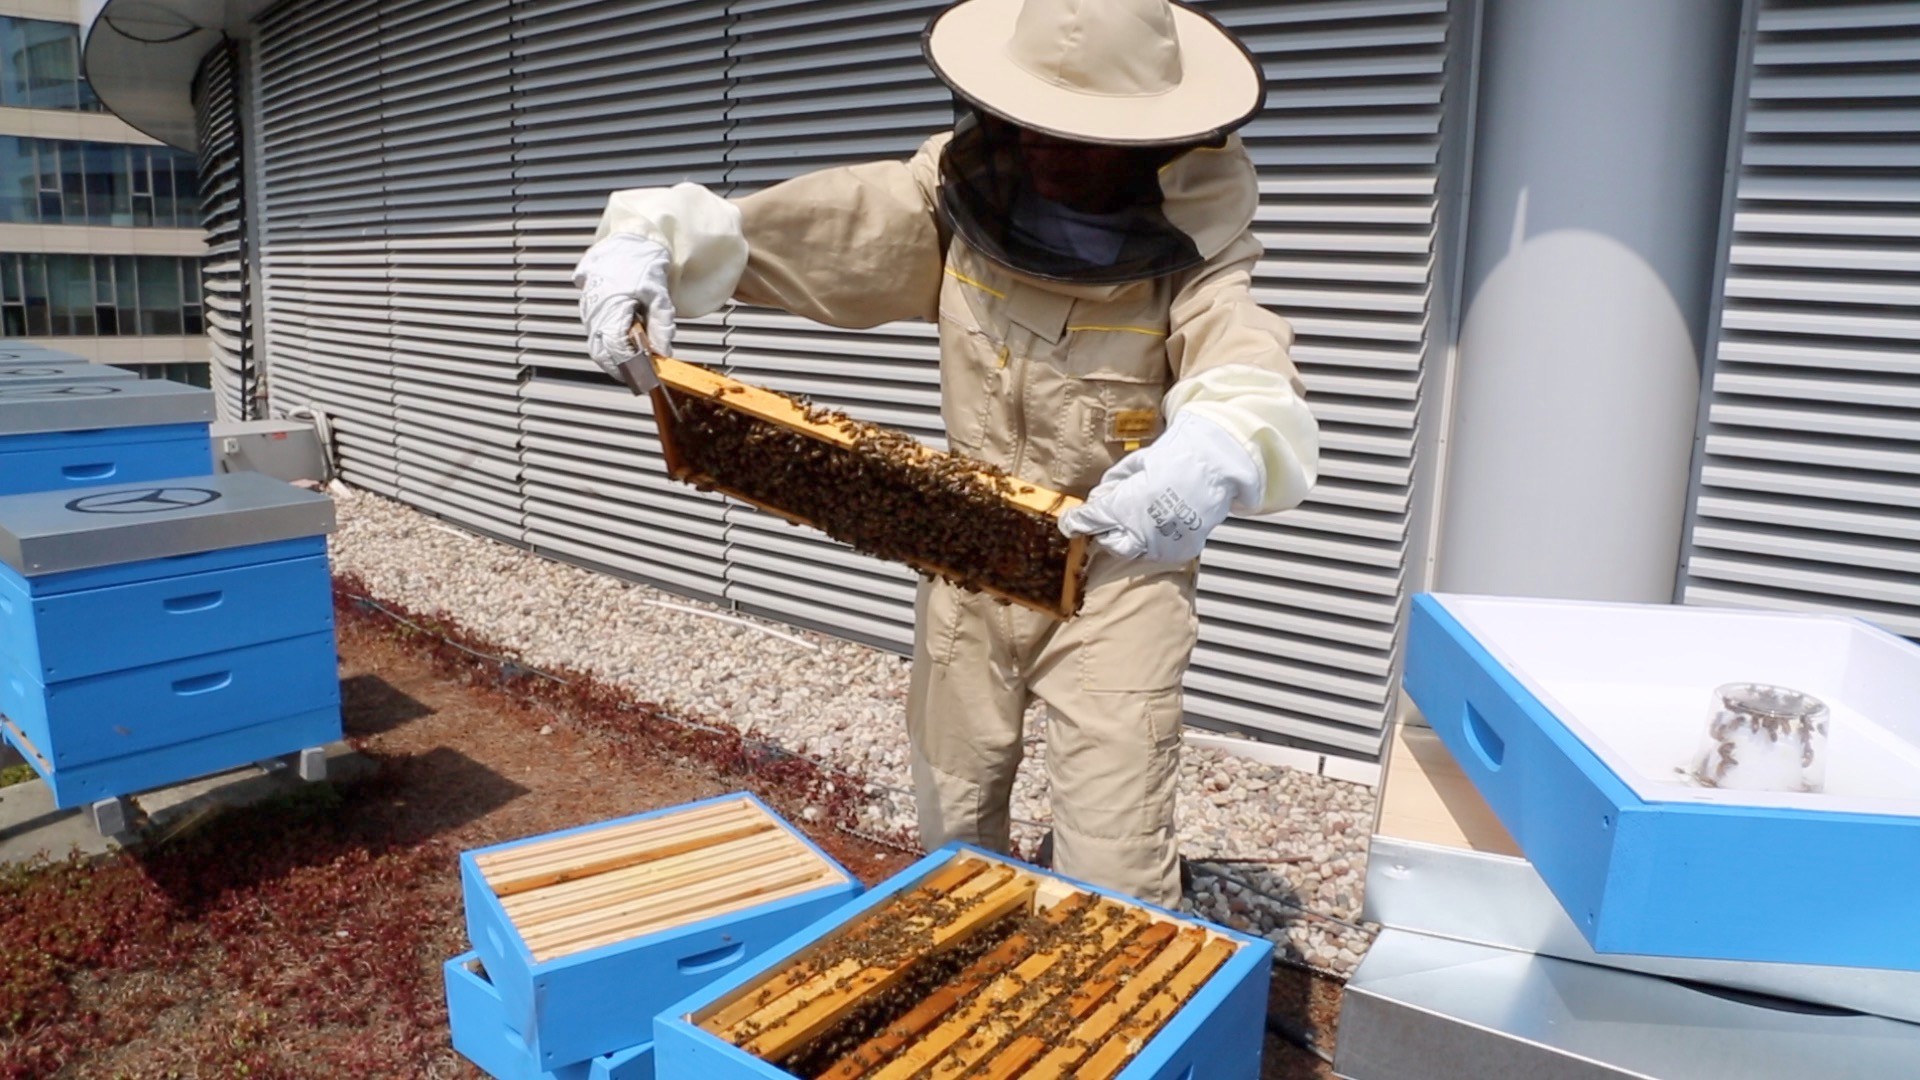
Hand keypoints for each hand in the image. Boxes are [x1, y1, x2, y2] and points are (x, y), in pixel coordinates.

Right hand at [573, 234, 676, 390]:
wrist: (628, 240)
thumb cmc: (643, 263)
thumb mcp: (659, 294)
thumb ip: (662, 326)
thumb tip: (663, 354)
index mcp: (610, 306)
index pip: (614, 348)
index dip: (629, 367)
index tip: (644, 379)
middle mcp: (593, 310)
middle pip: (601, 352)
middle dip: (620, 369)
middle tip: (640, 379)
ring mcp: (588, 310)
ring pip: (596, 345)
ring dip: (614, 358)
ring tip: (636, 365)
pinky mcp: (589, 309)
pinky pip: (596, 334)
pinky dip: (610, 345)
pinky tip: (627, 347)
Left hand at [1058, 411, 1264, 563]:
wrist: (1212, 468)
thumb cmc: (1174, 460)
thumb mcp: (1134, 464)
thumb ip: (1112, 484)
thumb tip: (1099, 497)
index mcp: (1122, 506)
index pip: (1088, 520)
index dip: (1076, 522)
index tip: (1071, 523)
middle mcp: (1138, 530)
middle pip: (1108, 543)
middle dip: (1105, 531)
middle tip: (1113, 517)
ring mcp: (1159, 544)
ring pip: (1132, 550)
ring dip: (1131, 536)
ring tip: (1145, 514)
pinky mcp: (1178, 550)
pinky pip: (1158, 551)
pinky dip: (1157, 540)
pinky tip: (1164, 521)